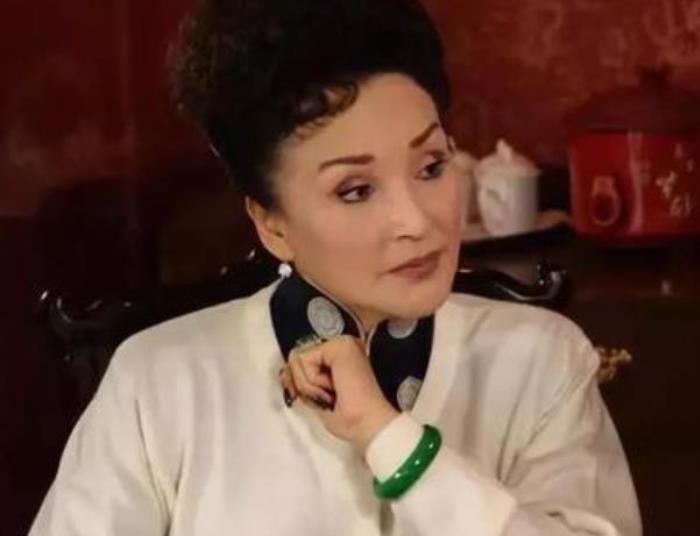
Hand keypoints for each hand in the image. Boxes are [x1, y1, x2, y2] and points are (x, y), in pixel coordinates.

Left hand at [280, 335, 398, 452]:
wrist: (367, 424)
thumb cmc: (350, 419)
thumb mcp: (317, 396)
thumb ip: (303, 379)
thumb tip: (285, 370)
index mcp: (340, 358)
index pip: (303, 358)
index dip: (297, 380)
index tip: (314, 398)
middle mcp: (342, 346)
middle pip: (296, 358)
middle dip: (303, 385)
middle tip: (328, 398)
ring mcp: (342, 343)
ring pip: (297, 359)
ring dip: (309, 386)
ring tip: (332, 394)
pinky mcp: (340, 345)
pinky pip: (304, 360)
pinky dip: (313, 382)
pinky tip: (333, 388)